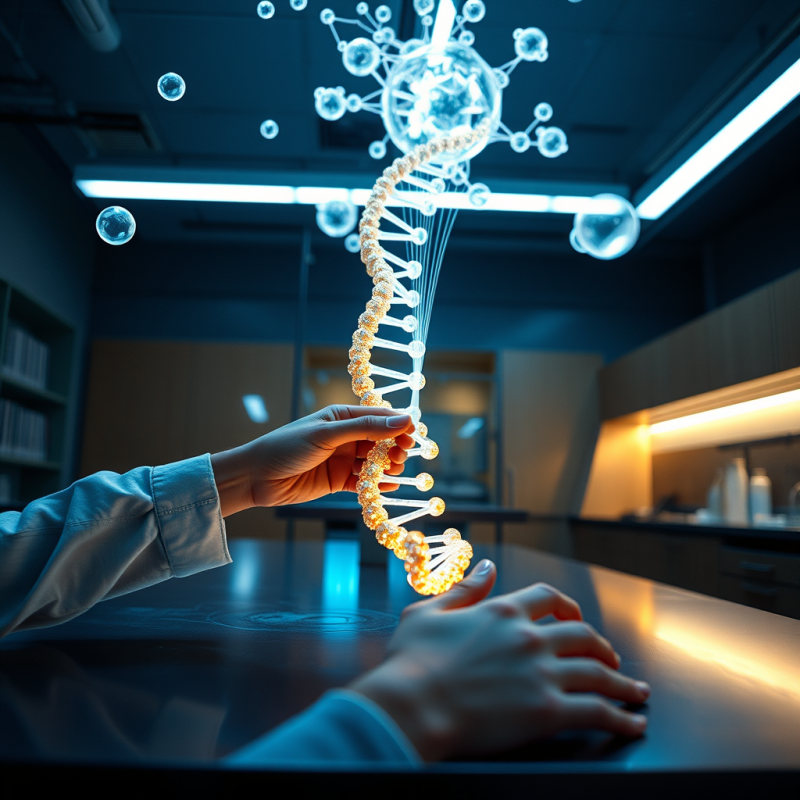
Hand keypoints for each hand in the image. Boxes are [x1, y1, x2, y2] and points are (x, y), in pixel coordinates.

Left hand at [210, 405, 414, 514]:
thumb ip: (365, 428)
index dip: (398, 424)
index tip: (414, 434)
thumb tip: (402, 420)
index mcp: (341, 417)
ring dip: (387, 467)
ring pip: (374, 463)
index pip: (378, 417)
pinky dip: (376, 484)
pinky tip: (388, 486)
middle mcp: (344, 437)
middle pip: (380, 441)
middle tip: (401, 455)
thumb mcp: (327, 433)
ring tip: (394, 471)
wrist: (256, 477)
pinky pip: (363, 482)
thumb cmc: (287, 446)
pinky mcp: (337, 481)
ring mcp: (341, 460)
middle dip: (394, 447)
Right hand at [351, 560, 648, 760]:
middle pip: (582, 635)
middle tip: (610, 659)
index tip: (574, 616)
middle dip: (601, 647)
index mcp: (503, 611)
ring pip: (598, 672)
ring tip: (636, 691)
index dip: (567, 606)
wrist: (412, 705)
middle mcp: (530, 637)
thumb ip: (464, 589)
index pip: (549, 598)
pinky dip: (621, 716)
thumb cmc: (412, 662)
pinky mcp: (547, 711)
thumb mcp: (428, 611)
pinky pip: (597, 711)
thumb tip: (487, 566)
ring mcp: (542, 674)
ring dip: (622, 683)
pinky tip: (632, 721)